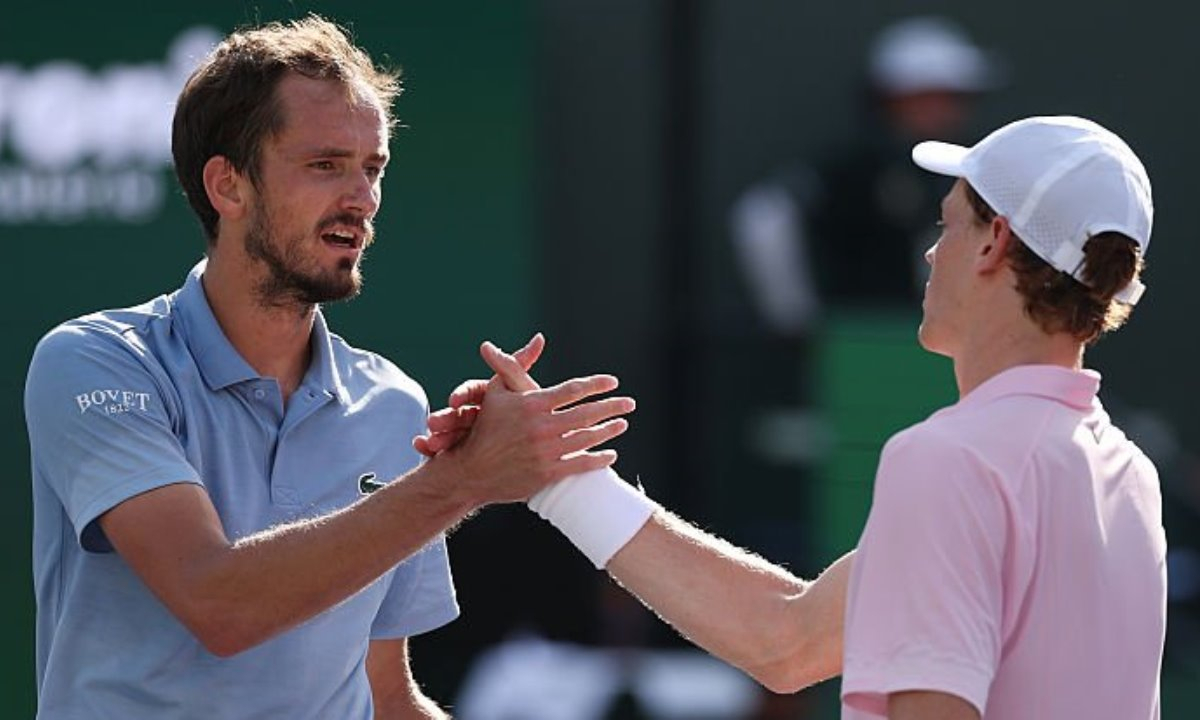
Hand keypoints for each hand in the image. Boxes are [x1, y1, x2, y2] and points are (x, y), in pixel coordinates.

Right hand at [414, 334, 543, 455]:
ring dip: (437, 435)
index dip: (461, 394)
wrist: (543, 452)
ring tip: (430, 443)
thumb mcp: (526, 390)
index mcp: (490, 396)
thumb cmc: (537, 415)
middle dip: (444, 418)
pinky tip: (423, 449)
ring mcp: (472, 436)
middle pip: (457, 413)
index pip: (471, 391)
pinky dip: (432, 449)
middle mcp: (479, 415)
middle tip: (433, 423)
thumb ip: (524, 367)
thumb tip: (539, 337)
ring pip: (450, 433)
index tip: (454, 400)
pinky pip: (448, 452)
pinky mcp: (466, 454)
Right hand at [428, 338, 634, 505]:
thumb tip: (539, 338)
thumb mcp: (497, 390)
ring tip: (622, 423)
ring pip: (587, 439)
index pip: (573, 390)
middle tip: (630, 403)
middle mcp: (540, 427)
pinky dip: (599, 459)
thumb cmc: (486, 426)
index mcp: (531, 404)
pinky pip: (580, 465)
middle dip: (612, 406)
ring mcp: (545, 452)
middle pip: (586, 414)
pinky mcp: (546, 474)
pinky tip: (611, 454)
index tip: (612, 382)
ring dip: (609, 430)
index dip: (596, 384)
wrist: (471, 470)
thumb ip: (518, 362)